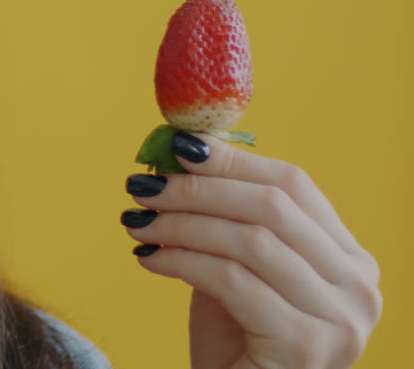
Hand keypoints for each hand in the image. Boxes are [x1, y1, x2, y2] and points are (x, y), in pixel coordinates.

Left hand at [121, 132, 381, 367]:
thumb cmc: (236, 342)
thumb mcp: (236, 270)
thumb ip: (225, 221)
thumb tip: (181, 156)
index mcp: (349, 258)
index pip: (294, 184)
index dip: (232, 160)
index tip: (177, 148)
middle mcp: (358, 286)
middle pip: (272, 206)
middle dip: (198, 188)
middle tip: (144, 186)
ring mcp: (339, 318)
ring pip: (249, 240)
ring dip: (180, 223)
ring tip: (136, 221)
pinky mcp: (305, 345)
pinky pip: (231, 280)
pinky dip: (181, 261)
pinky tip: (148, 258)